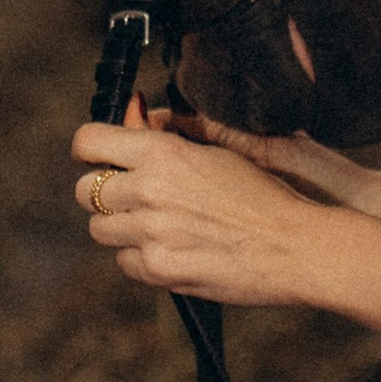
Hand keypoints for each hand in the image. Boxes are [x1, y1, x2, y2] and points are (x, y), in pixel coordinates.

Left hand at [70, 114, 336, 306]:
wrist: (295, 246)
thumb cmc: (263, 196)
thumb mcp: (215, 153)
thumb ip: (165, 138)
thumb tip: (131, 112)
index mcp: (163, 152)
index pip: (88, 141)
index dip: (90, 149)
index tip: (99, 158)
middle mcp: (149, 190)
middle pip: (85, 190)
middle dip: (104, 192)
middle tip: (133, 197)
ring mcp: (150, 232)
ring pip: (100, 229)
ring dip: (121, 227)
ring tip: (159, 226)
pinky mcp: (157, 269)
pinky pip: (124, 262)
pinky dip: (142, 258)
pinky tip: (174, 249)